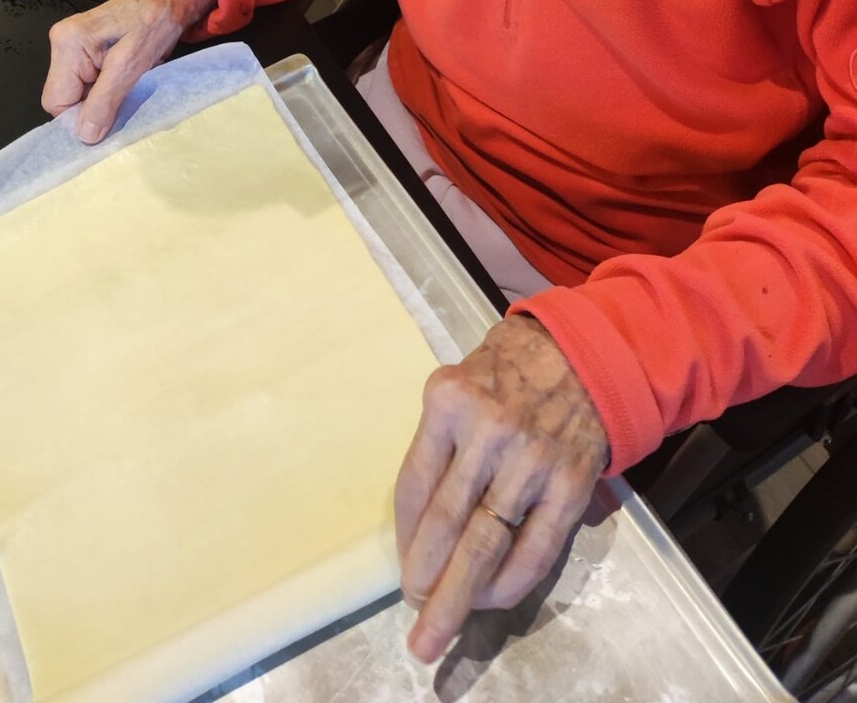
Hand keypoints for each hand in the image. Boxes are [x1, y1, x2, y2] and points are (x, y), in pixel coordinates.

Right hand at [41, 0, 215, 143]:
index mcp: (68, 43)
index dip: (81, 116)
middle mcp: (62, 42)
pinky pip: (87, 81)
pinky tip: (123, 77)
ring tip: (126, 83)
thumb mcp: (132, 65)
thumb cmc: (156, 22)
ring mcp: (71, 44)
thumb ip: (105, 100)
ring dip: (102, 97)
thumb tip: (85, 136)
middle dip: (93, 105)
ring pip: (77, 92)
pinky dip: (105, 87)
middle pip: (64, 97)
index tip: (110, 116)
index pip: (56, 102)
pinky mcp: (83, 47)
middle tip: (123, 95)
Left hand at [394, 314, 607, 663]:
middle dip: (425, 581)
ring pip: (487, 543)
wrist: (581, 353)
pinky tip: (490, 602)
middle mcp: (487, 431)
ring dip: (459, 594)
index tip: (402, 569)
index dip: (405, 538)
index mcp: (448, 403)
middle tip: (413, 622)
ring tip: (439, 628)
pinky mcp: (569, 484)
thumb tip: (418, 523)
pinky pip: (536, 548)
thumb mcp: (456, 386)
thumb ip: (438, 444)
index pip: (415, 485)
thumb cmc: (506, 371)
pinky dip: (510, 583)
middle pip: (447, 523)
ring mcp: (531, 459)